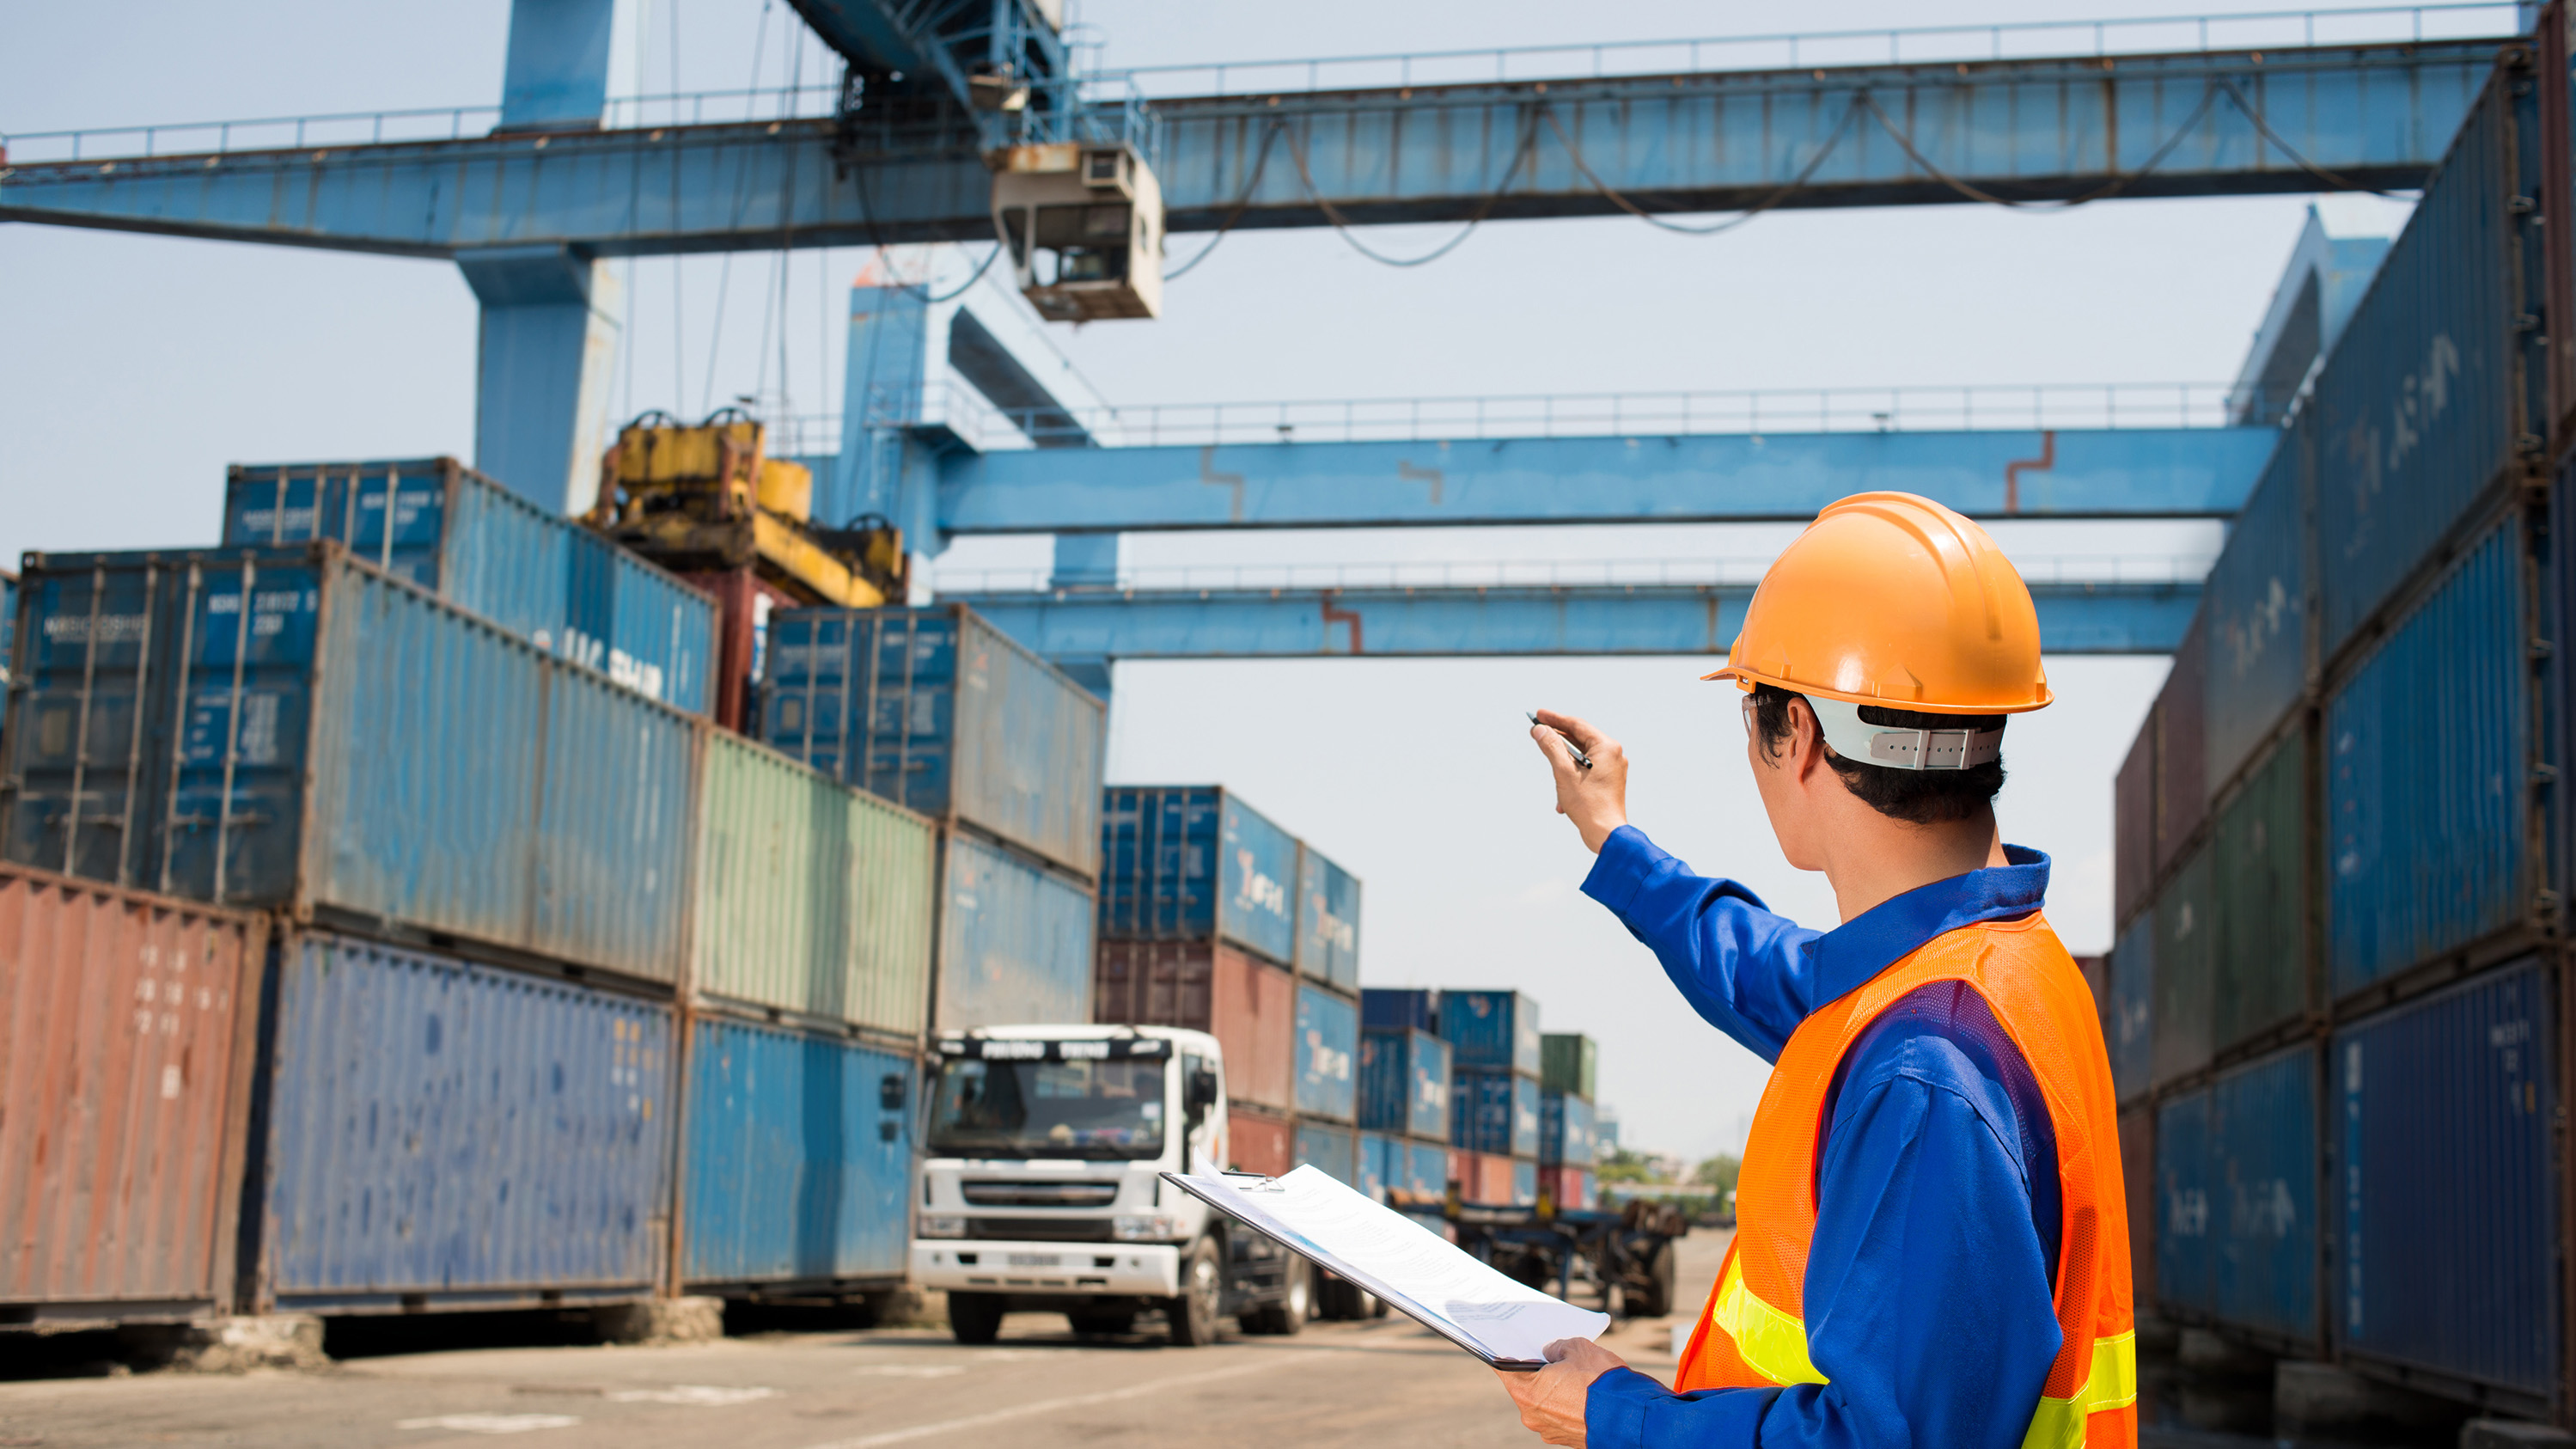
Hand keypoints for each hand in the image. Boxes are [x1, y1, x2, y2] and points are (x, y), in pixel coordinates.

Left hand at [1497, 1337, 1626, 1446]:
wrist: (1631, 1416)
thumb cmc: (1600, 1380)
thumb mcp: (1579, 1348)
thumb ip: (1558, 1347)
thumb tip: (1550, 1352)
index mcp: (1527, 1392)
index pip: (1505, 1369)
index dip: (1506, 1355)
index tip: (1506, 1346)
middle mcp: (1532, 1416)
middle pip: (1525, 1387)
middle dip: (1536, 1372)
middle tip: (1547, 1355)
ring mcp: (1549, 1430)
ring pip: (1543, 1403)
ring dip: (1552, 1390)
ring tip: (1572, 1375)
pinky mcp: (1566, 1439)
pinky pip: (1559, 1416)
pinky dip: (1565, 1404)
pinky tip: (1581, 1392)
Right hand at [1531, 710, 1628, 852]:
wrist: (1606, 834)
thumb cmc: (1587, 803)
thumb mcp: (1563, 772)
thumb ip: (1551, 747)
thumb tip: (1540, 730)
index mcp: (1607, 747)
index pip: (1577, 725)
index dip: (1555, 719)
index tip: (1538, 714)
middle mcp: (1613, 754)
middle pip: (1580, 739)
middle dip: (1557, 740)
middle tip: (1537, 732)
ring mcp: (1613, 769)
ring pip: (1581, 758)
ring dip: (1563, 764)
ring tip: (1550, 770)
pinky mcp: (1609, 783)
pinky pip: (1587, 772)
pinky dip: (1572, 777)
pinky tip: (1562, 797)